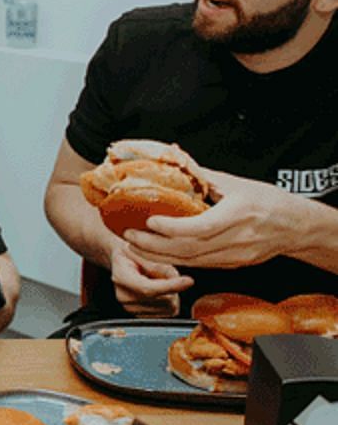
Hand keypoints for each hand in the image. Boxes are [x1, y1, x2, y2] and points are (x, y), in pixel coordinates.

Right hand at [109, 239, 189, 315]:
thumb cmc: (132, 253)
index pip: (148, 288)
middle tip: (164, 274)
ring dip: (172, 295)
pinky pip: (168, 313)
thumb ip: (161, 266)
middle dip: (173, 287)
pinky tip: (159, 292)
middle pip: (163, 300)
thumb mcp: (144, 250)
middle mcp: (124, 296)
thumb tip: (180, 281)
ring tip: (160, 282)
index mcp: (121, 277)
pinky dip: (169, 302)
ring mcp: (131, 308)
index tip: (188, 281)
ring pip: (169, 308)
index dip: (170, 286)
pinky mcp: (140, 315)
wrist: (121, 261)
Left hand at [126, 167, 302, 268]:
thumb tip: (175, 159)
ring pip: (192, 261)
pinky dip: (175, 259)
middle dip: (155, 244)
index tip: (151, 219)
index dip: (173, 227)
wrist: (296, 227)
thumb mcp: (237, 183)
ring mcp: (235, 255)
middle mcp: (237, 238)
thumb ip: (204, 177)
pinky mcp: (232, 265)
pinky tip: (156, 252)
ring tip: (134, 244)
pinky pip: (199, 264)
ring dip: (159, 255)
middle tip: (129, 234)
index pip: (202, 227)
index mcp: (240, 213)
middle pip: (191, 248)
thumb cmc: (269, 201)